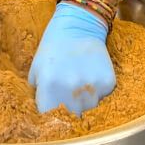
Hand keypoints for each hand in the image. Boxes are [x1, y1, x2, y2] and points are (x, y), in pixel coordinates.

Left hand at [28, 1, 115, 115]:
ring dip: (84, 105)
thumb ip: (38, 94)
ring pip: (89, 111)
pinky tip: (91, 77)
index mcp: (50, 86)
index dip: (51, 120)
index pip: (50, 119)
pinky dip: (97, 94)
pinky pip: (103, 99)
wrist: (79, 24)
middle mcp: (72, 90)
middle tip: (67, 100)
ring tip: (79, 87)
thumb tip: (43, 116)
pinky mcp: (108, 83)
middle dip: (68, 114)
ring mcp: (92, 87)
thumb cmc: (53, 47)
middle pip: (72, 119)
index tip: (52, 117)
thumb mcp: (36, 69)